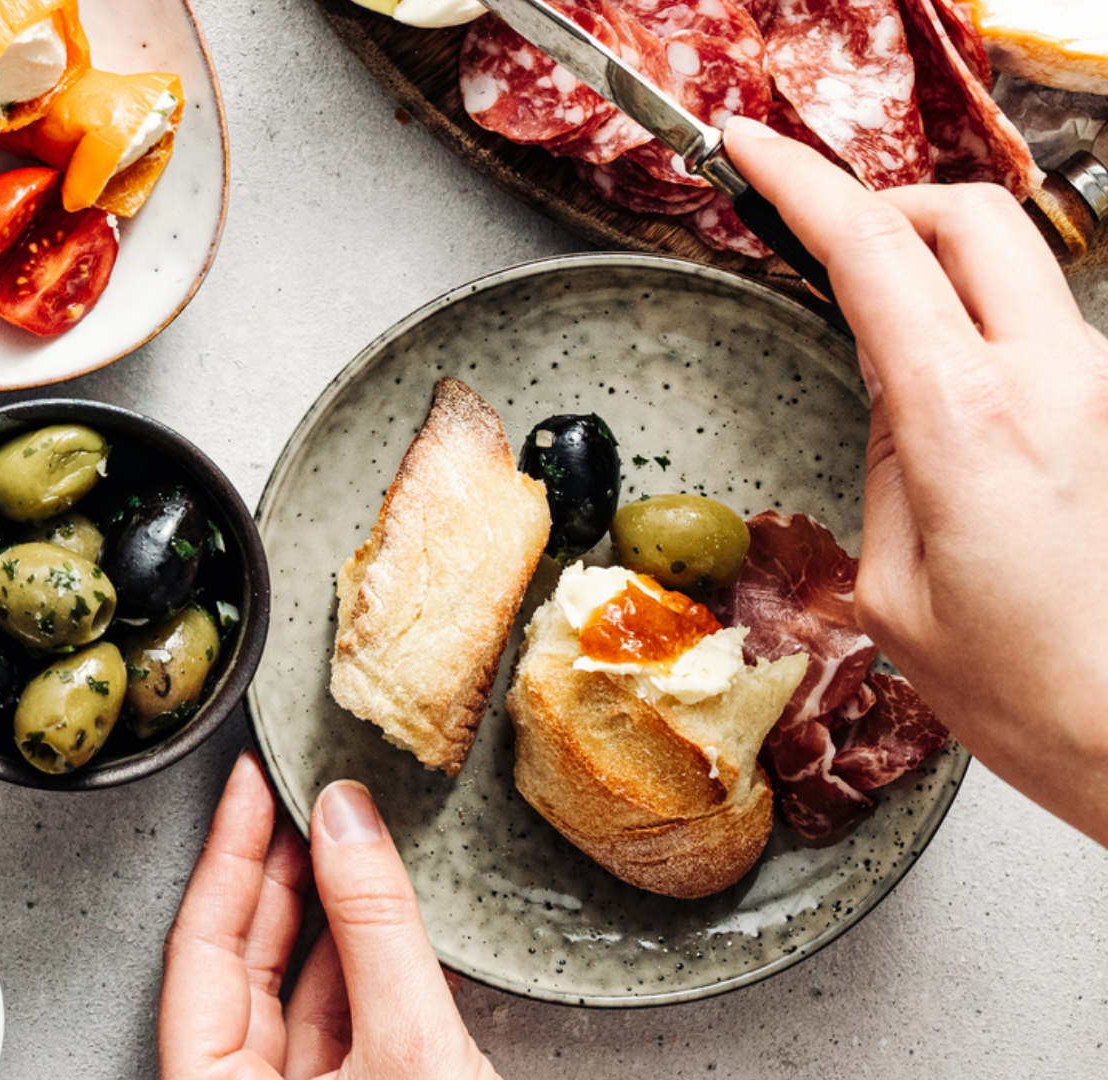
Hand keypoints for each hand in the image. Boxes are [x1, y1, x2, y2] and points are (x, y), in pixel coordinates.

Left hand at [158, 750, 500, 1079]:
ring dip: (333, 910)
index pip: (201, 944)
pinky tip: (399, 912)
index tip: (251, 781)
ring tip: (356, 836)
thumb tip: (347, 822)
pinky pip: (342, 1021)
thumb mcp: (409, 1045)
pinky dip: (370, 962)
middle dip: (280, 869)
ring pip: (297, 988)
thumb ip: (375, 932)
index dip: (229, 851)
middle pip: (244, 960)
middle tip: (303, 791)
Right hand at [725, 117, 1107, 844]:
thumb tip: (891, 383)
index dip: (799, 184)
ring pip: (1013, 267)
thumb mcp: (895, 581)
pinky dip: (983, 327)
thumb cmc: (1018, 686)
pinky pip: (1042, 329)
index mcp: (969, 419)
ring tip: (884, 339)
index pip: (872, 249)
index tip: (750, 151)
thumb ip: (892, 456)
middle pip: (965, 215)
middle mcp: (1053, 381)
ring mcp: (1100, 390)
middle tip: (822, 237)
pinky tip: (951, 396)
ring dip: (941, 273)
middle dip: (884, 203)